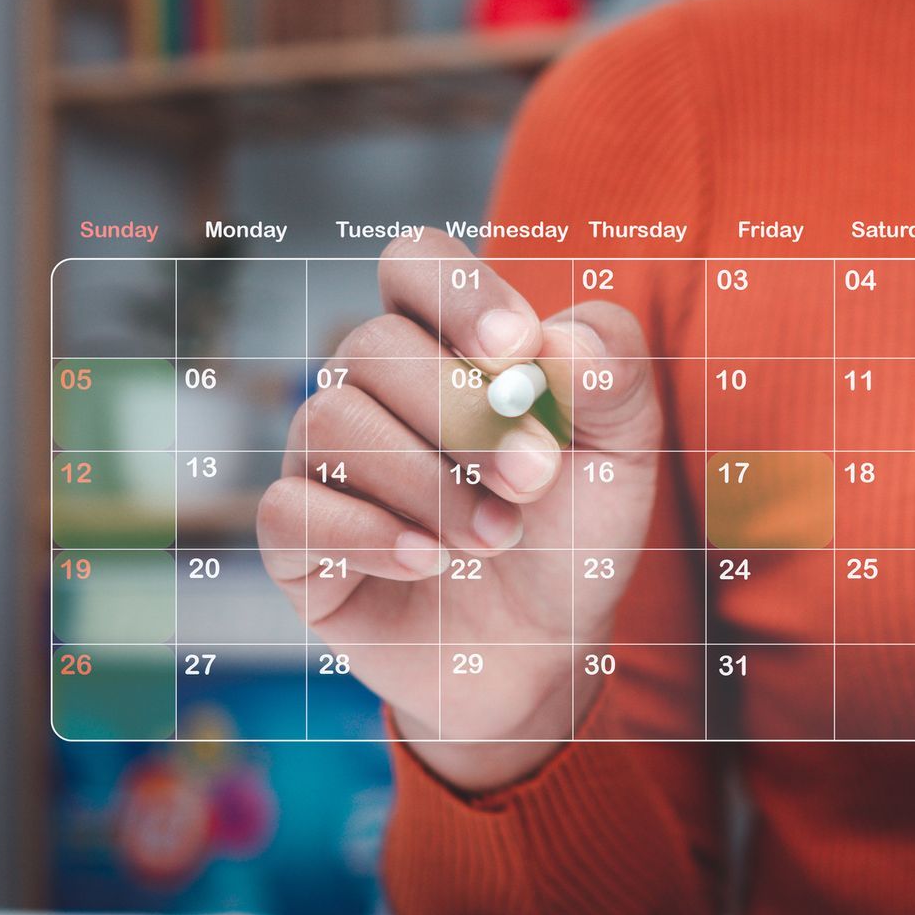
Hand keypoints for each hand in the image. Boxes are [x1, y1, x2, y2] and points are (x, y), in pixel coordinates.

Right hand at [256, 233, 662, 791]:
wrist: (548, 651)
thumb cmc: (576, 534)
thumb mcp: (623, 454)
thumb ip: (613, 377)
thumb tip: (561, 339)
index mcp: (447, 343)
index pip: (416, 263)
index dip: (457, 294)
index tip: (516, 351)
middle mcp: (374, 387)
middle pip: (373, 346)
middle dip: (464, 413)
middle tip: (536, 479)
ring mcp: (324, 460)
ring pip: (330, 423)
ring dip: (427, 485)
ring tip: (497, 538)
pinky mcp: (296, 538)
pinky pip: (291, 509)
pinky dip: (368, 535)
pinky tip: (430, 563)